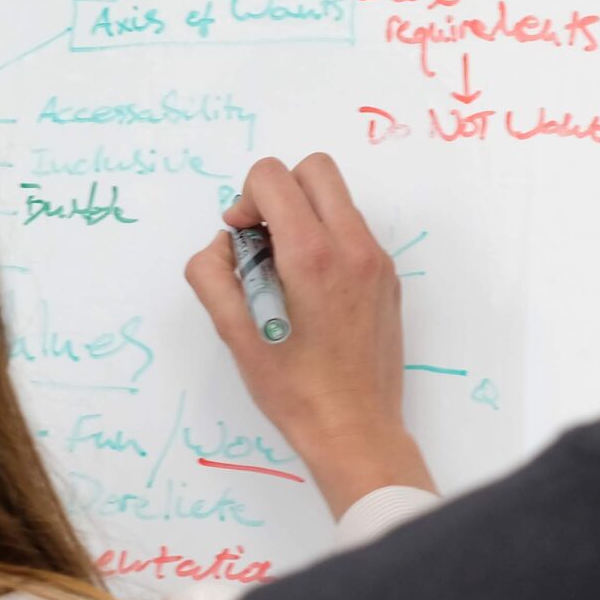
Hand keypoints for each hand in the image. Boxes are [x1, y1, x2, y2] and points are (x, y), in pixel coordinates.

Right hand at [186, 154, 435, 518]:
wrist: (355, 429)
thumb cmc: (294, 390)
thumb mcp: (234, 334)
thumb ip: (212, 274)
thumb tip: (223, 243)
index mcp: (313, 255)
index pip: (273, 176)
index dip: (245, 198)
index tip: (240, 237)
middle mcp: (353, 247)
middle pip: (315, 169)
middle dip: (279, 191)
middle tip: (262, 238)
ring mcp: (377, 261)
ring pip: (338, 199)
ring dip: (304, 215)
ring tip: (283, 268)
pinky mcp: (388, 279)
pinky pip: (353, 232)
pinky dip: (326, 239)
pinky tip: (309, 288)